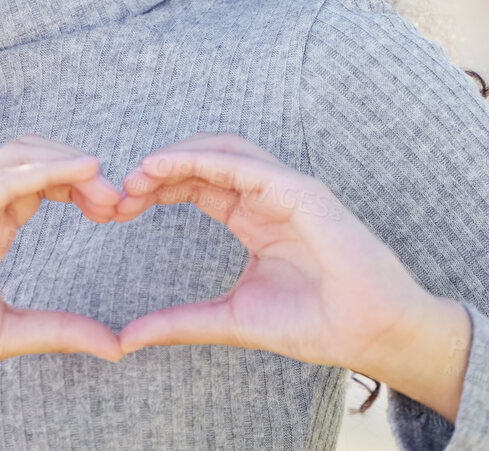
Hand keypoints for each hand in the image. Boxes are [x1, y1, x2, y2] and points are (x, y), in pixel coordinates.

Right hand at [0, 134, 126, 450]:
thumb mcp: (7, 334)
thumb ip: (59, 331)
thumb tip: (117, 346)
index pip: (43, 183)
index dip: (83, 187)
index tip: (118, 211)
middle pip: (35, 157)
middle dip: (80, 168)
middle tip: (118, 199)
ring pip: (16, 156)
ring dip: (65, 162)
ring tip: (102, 184)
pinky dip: (36, 170)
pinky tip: (72, 173)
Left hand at [108, 132, 455, 384]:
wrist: (368, 333)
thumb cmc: (313, 323)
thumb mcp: (230, 319)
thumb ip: (180, 321)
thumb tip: (125, 337)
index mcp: (253, 217)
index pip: (197, 185)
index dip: (158, 188)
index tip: (120, 208)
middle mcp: (267, 195)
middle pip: (204, 161)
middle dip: (160, 169)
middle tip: (120, 192)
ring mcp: (286, 188)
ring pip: (223, 150)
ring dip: (178, 156)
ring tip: (140, 174)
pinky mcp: (301, 191)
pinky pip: (246, 164)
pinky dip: (203, 160)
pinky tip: (169, 169)